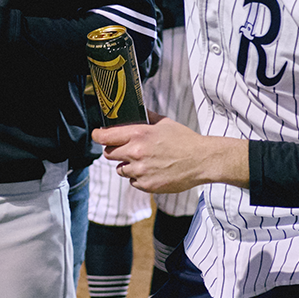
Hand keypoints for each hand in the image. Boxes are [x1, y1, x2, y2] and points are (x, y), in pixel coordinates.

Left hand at [92, 116, 249, 194]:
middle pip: (108, 154)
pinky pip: (133, 182)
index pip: (105, 136)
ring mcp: (140, 171)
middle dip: (114, 151)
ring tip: (144, 161)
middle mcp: (136, 153)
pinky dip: (138, 178)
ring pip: (120, 169)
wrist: (201, 160)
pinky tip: (152, 171)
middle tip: (125, 149)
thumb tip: (135, 112)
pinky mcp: (147, 185)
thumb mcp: (165, 123)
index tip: (98, 135)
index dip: (98, 136)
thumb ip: (146, 117)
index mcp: (139, 135)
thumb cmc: (185, 140)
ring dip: (127, 165)